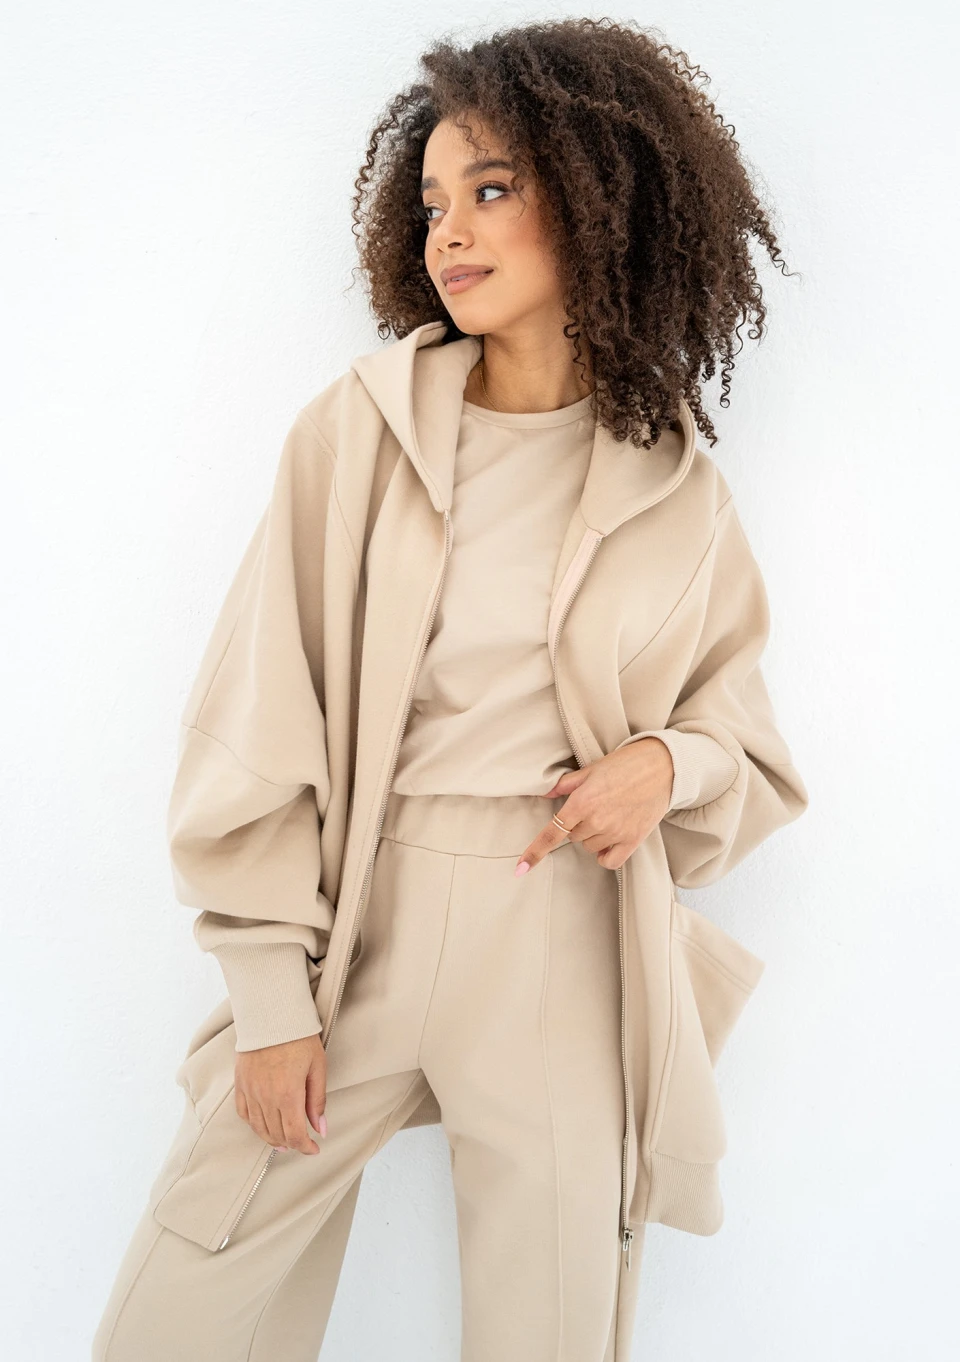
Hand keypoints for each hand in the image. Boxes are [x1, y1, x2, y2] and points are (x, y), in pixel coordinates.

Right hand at [235, 1032, 327, 1154]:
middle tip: (302, 1143)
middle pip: (276, 1134)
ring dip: (272, 1139)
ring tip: (283, 1142)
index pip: (294, 1134)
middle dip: (291, 1144)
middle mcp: (265, 1097)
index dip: (305, 1147)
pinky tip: (263, 1125)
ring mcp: (250, 1091)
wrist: (272, 1015)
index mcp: (287, 1095)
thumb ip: (317, 1101)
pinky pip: (244, 1114)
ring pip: (258, 1128)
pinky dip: (254, 1125)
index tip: (314, 1149)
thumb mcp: (317, 1067)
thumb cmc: (299, 1038)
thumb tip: (321, 1129)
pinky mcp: (240, 1084)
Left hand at [514, 737, 673, 874]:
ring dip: (592, 836)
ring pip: (589, 847)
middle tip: (595, 805)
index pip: (552, 833)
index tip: (520, 869)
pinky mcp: (633, 840)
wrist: (663, 766)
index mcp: (582, 802)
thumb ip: (566, 784)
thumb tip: (545, 793)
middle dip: (577, 825)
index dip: (534, 852)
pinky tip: (610, 840)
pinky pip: (609, 860)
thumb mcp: (591, 769)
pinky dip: (605, 854)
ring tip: (609, 814)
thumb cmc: (626, 764)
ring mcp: (615, 832)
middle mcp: (596, 820)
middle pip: (573, 837)